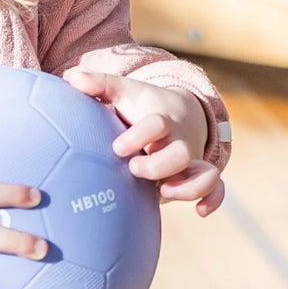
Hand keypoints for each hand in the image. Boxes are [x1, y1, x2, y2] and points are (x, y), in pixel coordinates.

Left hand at [64, 69, 223, 216]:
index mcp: (160, 119)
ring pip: (204, 174)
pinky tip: (201, 212)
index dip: (139, 136)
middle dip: (158, 165)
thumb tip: (71, 76)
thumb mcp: (124, 92)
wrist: (179, 113)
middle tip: (134, 169)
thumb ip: (99, 85)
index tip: (117, 147)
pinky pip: (217, 188)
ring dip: (188, 187)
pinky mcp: (198, 175)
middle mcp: (179, 141)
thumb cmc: (142, 106)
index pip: (156, 124)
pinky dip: (213, 199)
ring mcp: (192, 159)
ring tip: (162, 192)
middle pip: (180, 154)